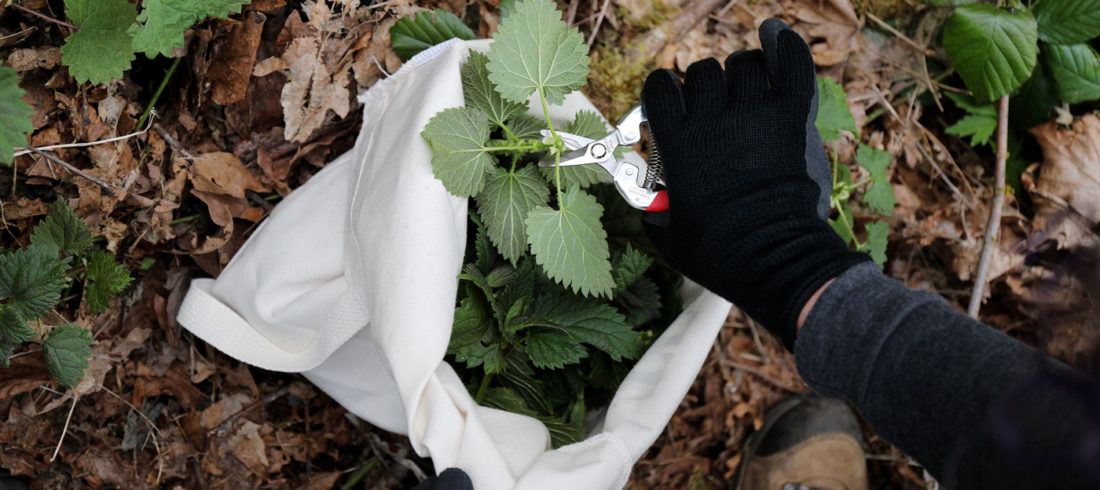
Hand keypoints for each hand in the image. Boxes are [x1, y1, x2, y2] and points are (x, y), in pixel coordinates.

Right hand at [641, 19, 869, 348]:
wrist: (776, 259)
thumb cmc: (720, 254)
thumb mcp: (668, 236)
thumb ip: (653, 210)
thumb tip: (650, 204)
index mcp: (677, 143)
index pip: (660, 87)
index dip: (664, 92)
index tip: (672, 104)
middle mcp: (712, 119)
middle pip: (702, 72)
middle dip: (705, 86)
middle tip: (716, 110)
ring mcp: (755, 113)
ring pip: (743, 64)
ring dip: (742, 74)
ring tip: (747, 92)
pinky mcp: (792, 116)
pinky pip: (790, 62)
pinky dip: (783, 44)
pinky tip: (772, 35)